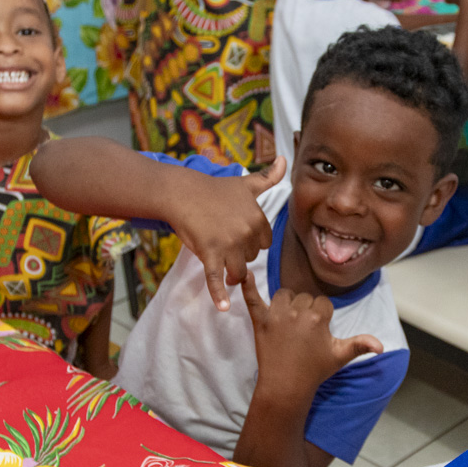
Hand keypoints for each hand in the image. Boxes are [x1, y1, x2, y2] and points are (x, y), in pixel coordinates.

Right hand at [166, 158, 284, 311]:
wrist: (182, 193)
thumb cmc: (214, 190)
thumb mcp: (245, 183)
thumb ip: (269, 177)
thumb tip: (285, 160)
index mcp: (258, 219)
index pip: (264, 244)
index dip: (251, 243)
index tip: (237, 235)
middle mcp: (247, 232)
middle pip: (251, 258)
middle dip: (239, 255)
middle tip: (223, 243)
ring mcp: (228, 244)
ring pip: (238, 272)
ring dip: (231, 274)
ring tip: (222, 269)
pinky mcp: (210, 254)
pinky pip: (216, 278)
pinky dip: (218, 294)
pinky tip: (222, 306)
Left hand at [241, 273, 382, 398]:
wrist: (286, 386)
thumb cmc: (315, 370)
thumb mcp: (340, 356)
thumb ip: (360, 345)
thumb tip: (382, 346)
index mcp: (318, 317)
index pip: (323, 302)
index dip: (323, 316)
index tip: (319, 332)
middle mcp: (297, 311)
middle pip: (304, 297)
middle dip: (306, 309)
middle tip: (304, 331)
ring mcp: (277, 314)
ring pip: (285, 294)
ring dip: (287, 302)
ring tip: (290, 319)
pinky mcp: (260, 320)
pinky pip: (252, 298)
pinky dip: (247, 286)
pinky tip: (245, 274)